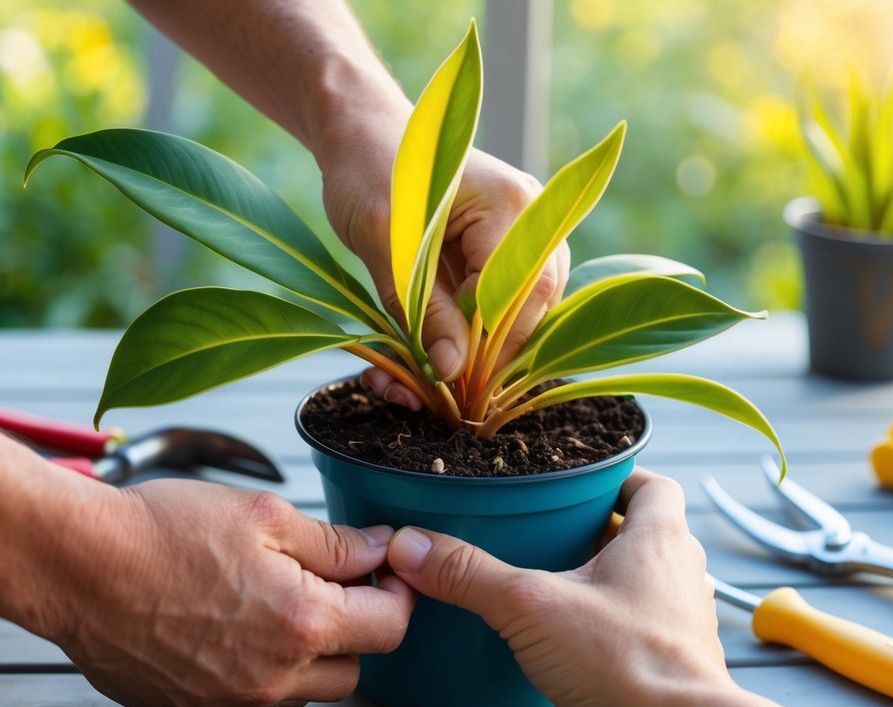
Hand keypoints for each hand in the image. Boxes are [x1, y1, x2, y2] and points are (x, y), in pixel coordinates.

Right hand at [48, 480, 414, 706]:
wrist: (74, 565)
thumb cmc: (161, 531)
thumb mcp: (263, 516)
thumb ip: (333, 543)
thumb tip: (378, 551)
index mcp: (302, 624)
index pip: (390, 627)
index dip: (397, 592)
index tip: (385, 572)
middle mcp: (272, 678)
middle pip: (352, 669)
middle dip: (353, 628)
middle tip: (327, 585)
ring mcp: (228, 703)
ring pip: (299, 690)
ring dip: (303, 654)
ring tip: (266, 602)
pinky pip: (245, 701)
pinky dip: (250, 672)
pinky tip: (222, 630)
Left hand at [319, 123, 567, 408]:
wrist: (359, 132)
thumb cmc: (368, 169)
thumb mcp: (386, 243)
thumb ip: (422, 307)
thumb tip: (451, 368)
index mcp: (512, 206)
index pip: (517, 297)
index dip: (486, 348)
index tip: (447, 382)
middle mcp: (532, 220)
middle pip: (531, 310)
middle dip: (484, 356)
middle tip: (434, 388)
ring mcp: (525, 235)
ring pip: (520, 314)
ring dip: (473, 350)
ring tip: (419, 374)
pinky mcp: (503, 251)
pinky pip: (499, 304)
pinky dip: (466, 332)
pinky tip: (427, 353)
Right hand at [384, 469, 729, 706]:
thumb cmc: (628, 661)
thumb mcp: (529, 603)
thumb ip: (469, 573)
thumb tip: (417, 546)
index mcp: (659, 538)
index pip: (651, 485)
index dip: (618, 477)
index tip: (581, 481)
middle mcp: (680, 574)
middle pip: (644, 533)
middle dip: (599, 531)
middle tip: (554, 532)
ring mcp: (680, 622)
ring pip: (645, 584)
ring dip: (608, 581)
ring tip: (557, 586)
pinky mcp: (670, 664)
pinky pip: (641, 630)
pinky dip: (611, 628)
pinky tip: (573, 644)